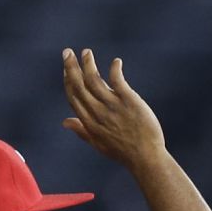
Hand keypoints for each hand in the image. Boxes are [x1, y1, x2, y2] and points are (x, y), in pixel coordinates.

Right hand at [61, 49, 164, 164]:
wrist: (146, 158)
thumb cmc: (124, 153)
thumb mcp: (99, 145)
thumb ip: (82, 131)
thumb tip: (65, 122)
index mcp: (89, 123)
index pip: (73, 97)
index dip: (68, 81)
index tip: (66, 69)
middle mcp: (98, 112)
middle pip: (79, 85)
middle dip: (71, 67)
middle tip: (67, 52)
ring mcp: (113, 106)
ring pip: (94, 79)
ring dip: (88, 63)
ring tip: (86, 52)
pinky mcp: (128, 100)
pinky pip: (117, 79)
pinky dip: (115, 68)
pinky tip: (116, 62)